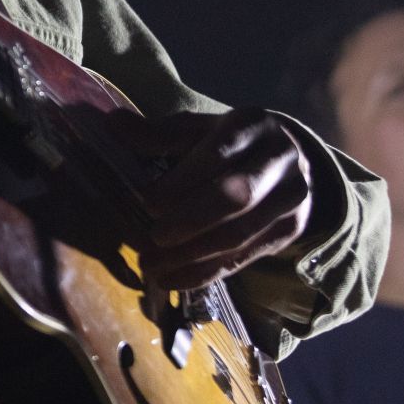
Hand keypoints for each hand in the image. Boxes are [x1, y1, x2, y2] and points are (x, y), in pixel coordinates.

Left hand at [125, 107, 313, 288]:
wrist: (288, 159)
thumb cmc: (228, 142)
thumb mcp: (197, 129)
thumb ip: (158, 133)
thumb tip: (113, 123)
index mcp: (251, 125)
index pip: (217, 154)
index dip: (182, 181)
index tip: (147, 202)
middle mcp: (279, 160)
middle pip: (236, 196)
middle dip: (191, 220)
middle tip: (153, 237)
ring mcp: (290, 199)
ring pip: (240, 233)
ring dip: (193, 255)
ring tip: (153, 266)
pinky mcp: (289, 231)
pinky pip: (246, 257)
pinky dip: (207, 272)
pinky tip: (174, 279)